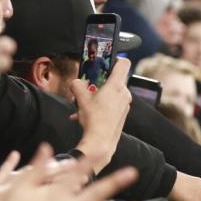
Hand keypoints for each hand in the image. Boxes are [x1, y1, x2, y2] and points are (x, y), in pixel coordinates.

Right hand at [72, 58, 131, 172]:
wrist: (101, 141)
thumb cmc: (94, 119)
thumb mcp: (81, 99)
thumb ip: (77, 85)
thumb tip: (75, 82)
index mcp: (117, 85)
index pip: (124, 63)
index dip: (116, 59)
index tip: (106, 62)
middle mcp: (124, 93)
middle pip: (115, 79)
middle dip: (100, 82)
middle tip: (88, 87)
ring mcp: (125, 104)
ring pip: (112, 93)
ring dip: (99, 96)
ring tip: (83, 105)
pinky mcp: (123, 113)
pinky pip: (112, 105)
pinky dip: (101, 106)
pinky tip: (86, 115)